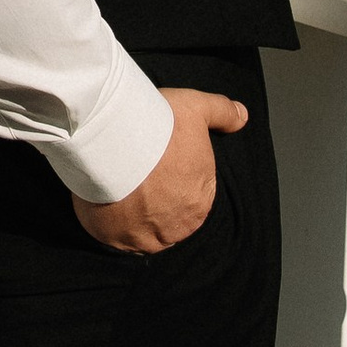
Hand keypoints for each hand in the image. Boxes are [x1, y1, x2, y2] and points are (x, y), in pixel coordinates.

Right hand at [74, 86, 246, 257]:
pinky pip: (115, 237)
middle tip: (136, 174)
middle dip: (154, 200)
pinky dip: (110, 224)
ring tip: (117, 188)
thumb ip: (223, 113)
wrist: (113, 136)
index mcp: (200, 200)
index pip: (192, 195)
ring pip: (142, 230)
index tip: (156, 163)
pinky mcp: (115, 239)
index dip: (172, 177)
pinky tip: (104, 201)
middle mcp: (178, 225)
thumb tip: (242, 117)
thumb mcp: (197, 108)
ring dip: (133, 216)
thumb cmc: (157, 124)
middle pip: (167, 216)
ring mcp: (145, 236)